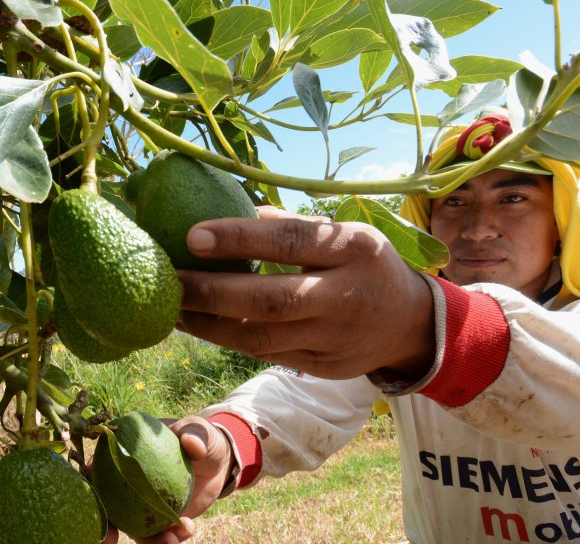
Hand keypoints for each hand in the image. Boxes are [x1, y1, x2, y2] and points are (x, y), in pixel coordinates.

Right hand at [103, 416, 233, 543]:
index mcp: (122, 453)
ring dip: (146, 542)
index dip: (86, 487)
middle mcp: (123, 481)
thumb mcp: (200, 432)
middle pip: (104, 507)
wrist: (216, 463)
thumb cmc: (200, 440)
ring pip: (130, 528)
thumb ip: (194, 434)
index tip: (93, 501)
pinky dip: (167, 539)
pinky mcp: (154, 520)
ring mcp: (137, 504)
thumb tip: (190, 444)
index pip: (95, 469)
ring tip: (169, 541)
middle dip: (101, 529)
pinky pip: (156, 536)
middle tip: (109, 541)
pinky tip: (186, 530)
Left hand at [176, 206, 434, 379]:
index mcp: (354, 249)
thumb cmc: (363, 264)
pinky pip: (268, 355)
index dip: (239, 238)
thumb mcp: (343, 233)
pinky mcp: (325, 369)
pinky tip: (200, 326)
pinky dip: (229, 340)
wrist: (410, 323)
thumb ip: (292, 225)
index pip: (290, 241)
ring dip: (209, 325)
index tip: (192, 236)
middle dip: (212, 292)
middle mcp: (347, 296)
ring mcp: (337, 339)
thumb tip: (226, 210)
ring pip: (262, 337)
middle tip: (169, 281)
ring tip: (173, 309)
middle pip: (272, 300)